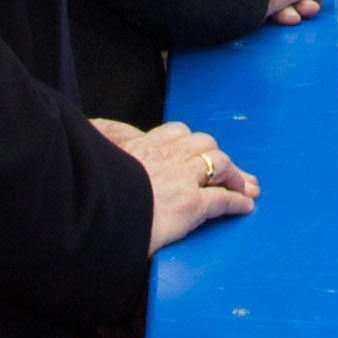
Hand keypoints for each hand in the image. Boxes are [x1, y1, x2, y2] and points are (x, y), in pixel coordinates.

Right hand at [97, 116, 262, 250]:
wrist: (96, 214)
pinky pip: (222, 199)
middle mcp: (166, 157)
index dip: (190, 142)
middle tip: (228, 169)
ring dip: (235, 175)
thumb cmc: (91, 189)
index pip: (175, 133)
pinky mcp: (190, 204)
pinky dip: (237, 201)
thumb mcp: (93, 151)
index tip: (197, 149)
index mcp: (142, 146)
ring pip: (219, 164)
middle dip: (217, 156)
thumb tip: (95, 123)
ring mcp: (181, 179)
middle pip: (204, 144)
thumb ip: (102, 134)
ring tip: (245, 186)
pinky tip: (246, 205)